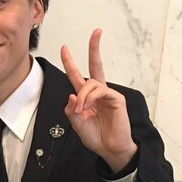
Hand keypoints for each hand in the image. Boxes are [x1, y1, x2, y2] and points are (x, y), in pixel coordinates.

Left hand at [60, 29, 137, 172]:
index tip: (65, 48)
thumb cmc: (96, 137)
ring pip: (91, 83)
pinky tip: (86, 108)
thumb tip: (71, 95)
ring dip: (82, 96)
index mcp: (87, 97)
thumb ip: (70, 110)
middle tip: (96, 32)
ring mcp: (108, 95)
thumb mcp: (76, 124)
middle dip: (95, 48)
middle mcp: (98, 93)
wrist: (110, 149)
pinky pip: (100, 91)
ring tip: (80, 110)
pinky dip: (90, 98)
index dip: (70, 62)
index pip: (78, 76)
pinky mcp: (117, 99)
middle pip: (96, 66)